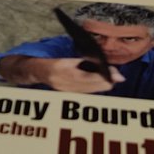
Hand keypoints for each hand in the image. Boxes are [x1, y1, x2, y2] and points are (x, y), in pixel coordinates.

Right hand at [0, 55, 123, 92]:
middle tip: (118, 77)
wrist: (35, 71)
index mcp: (64, 70)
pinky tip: (100, 85)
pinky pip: (85, 93)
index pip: (91, 76)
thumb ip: (83, 62)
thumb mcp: (67, 58)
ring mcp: (65, 90)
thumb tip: (101, 64)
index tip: (117, 75)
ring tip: (112, 80)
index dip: (106, 76)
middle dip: (107, 81)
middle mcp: (65, 82)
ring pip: (90, 91)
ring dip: (102, 86)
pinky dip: (94, 89)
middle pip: (93, 85)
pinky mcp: (66, 94)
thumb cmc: (52, 61)